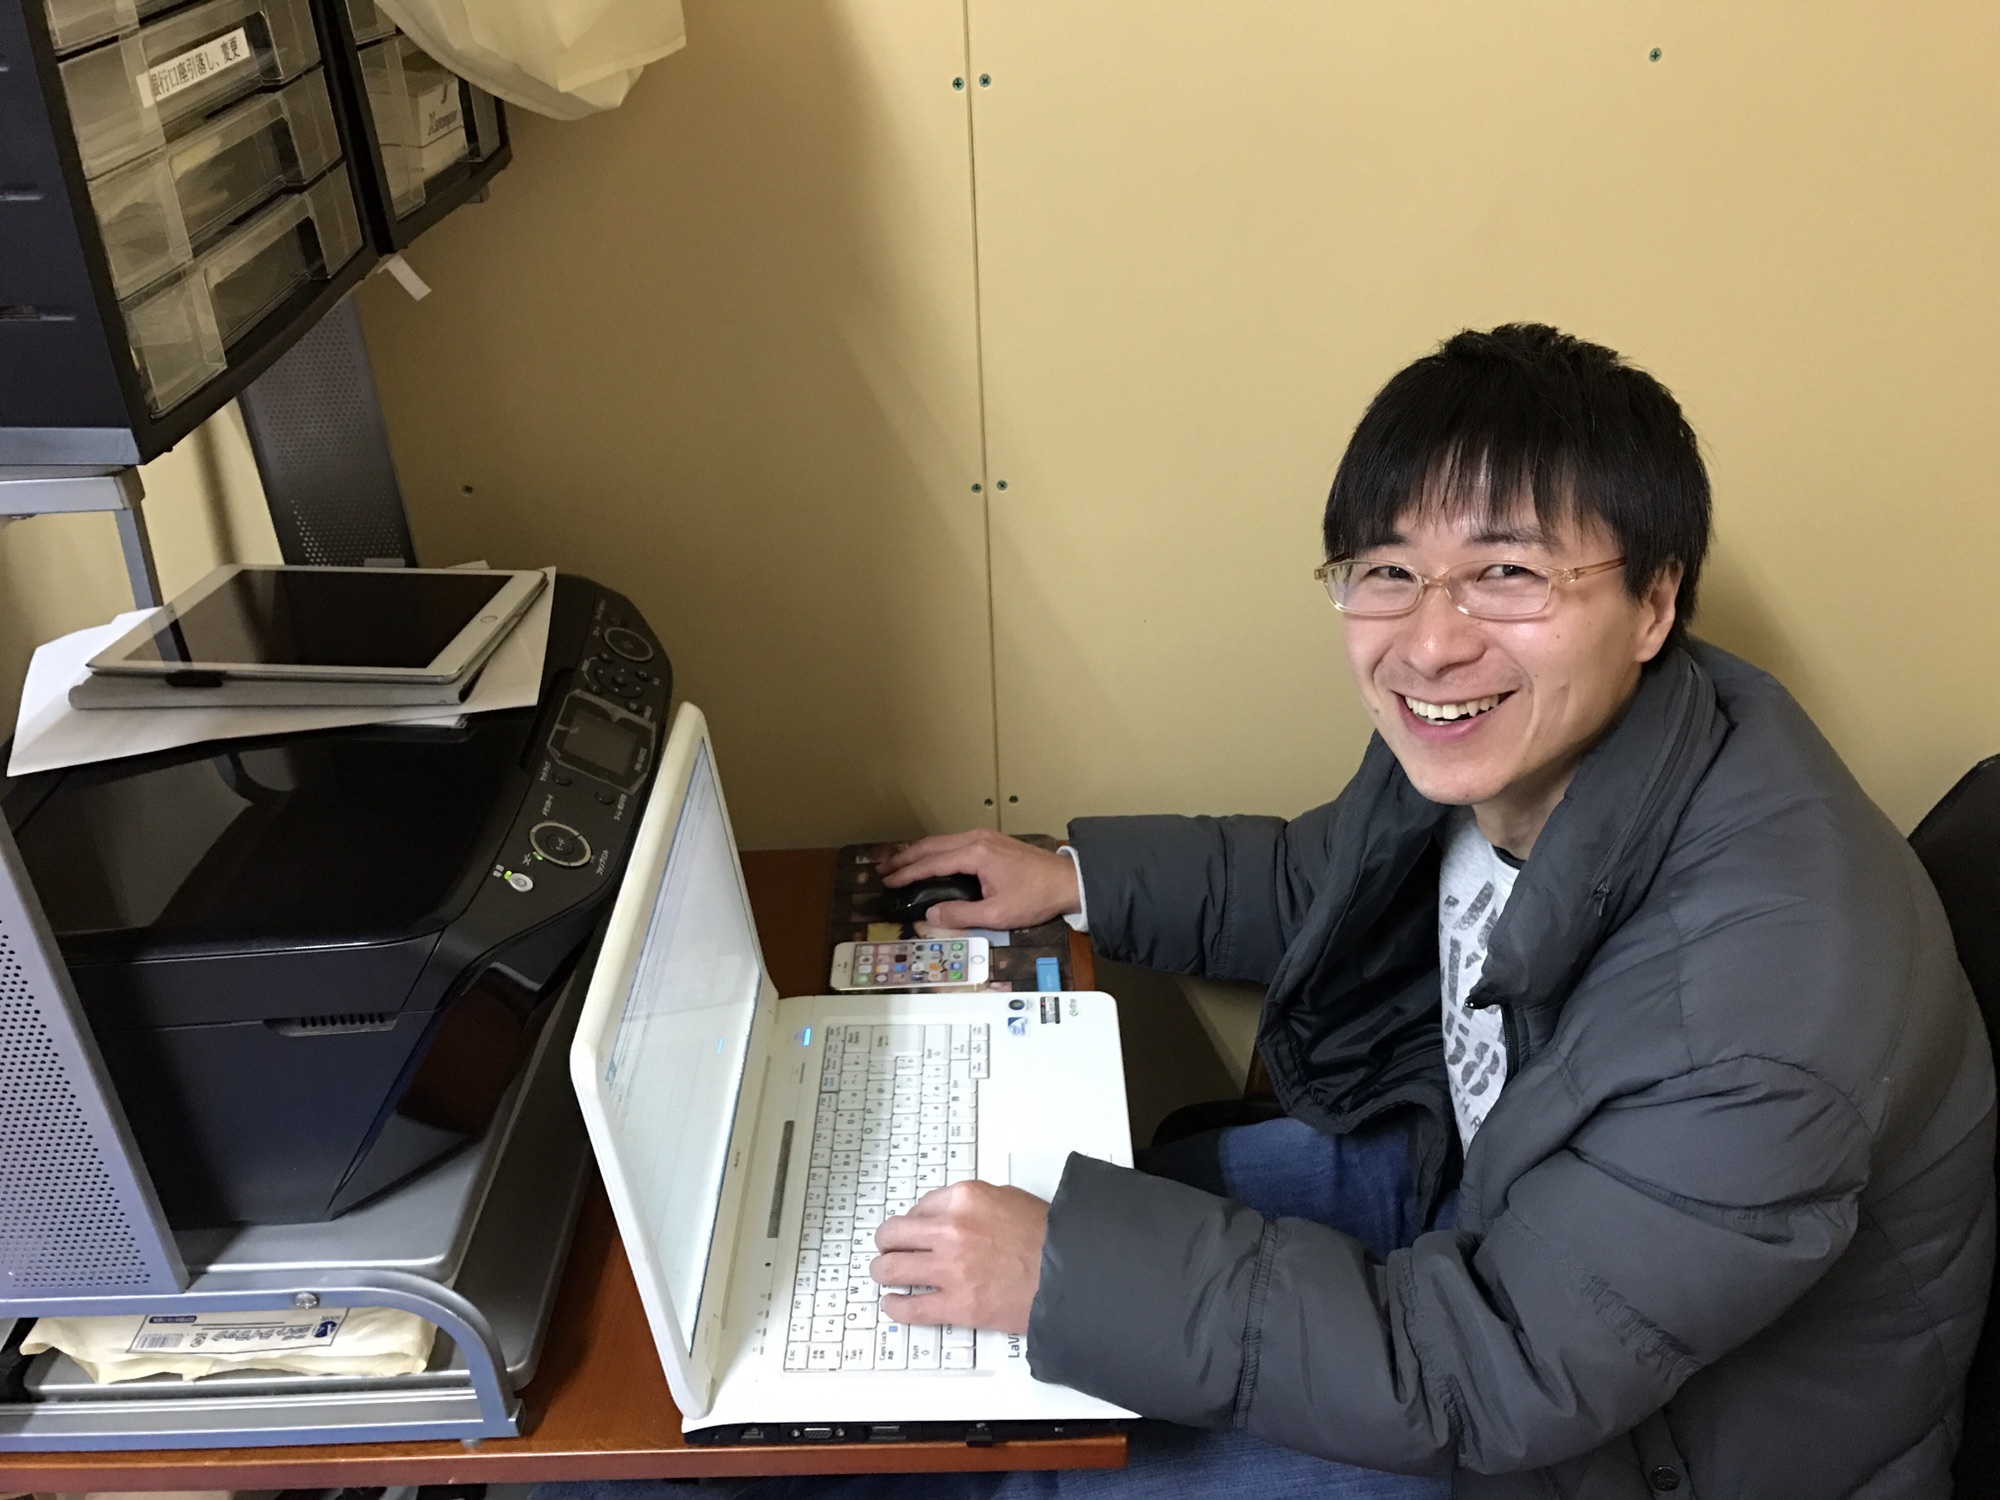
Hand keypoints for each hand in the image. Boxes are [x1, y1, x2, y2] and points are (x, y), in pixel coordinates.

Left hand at [869, 1181, 1047, 1334]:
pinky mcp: (957, 1304)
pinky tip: (893, 1304)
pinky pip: (910, 1306)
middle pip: (894, 1235)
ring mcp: (950, 1269)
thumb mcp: (1008, 1199)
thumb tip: (946, 1214)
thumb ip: (972, 1204)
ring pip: (893, 1268)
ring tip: (884, 1275)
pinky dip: (895, 1306)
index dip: (911, 1222)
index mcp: (963, 1199)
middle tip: (886, 1250)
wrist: (1070, 1273)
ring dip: (883, 1272)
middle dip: (886, 1243)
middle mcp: (950, 1230)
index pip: (918, 1208)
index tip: (910, 1230)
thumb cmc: (1046, 1237)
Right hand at [879, 829, 1080, 928]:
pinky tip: (930, 860)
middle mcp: (977, 839)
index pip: (931, 862)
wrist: (1068, 882)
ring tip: (899, 865)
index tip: (888, 882)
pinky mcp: (992, 841)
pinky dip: (936, 850)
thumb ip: (961, 914)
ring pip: (942, 841)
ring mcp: (985, 837)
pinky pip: (954, 842)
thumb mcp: (997, 913)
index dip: (907, 873)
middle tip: (884, 871)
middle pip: (931, 845)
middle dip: (905, 858)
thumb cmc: (1036, 897)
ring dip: (919, 852)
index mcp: (976, 854)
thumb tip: (931, 914)